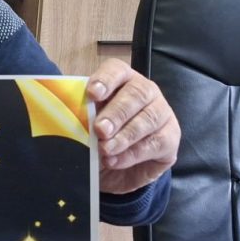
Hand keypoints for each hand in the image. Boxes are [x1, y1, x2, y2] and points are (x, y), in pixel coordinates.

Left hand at [86, 58, 179, 194]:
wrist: (115, 170)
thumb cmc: (99, 139)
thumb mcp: (86, 127)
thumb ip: (82, 117)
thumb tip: (70, 119)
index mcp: (121, 81)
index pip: (116, 70)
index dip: (105, 79)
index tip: (92, 94)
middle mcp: (145, 92)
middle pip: (136, 93)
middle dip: (116, 113)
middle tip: (100, 130)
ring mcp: (161, 113)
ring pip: (148, 118)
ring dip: (124, 136)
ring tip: (105, 149)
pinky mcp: (170, 137)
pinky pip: (156, 142)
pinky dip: (132, 153)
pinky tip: (115, 160)